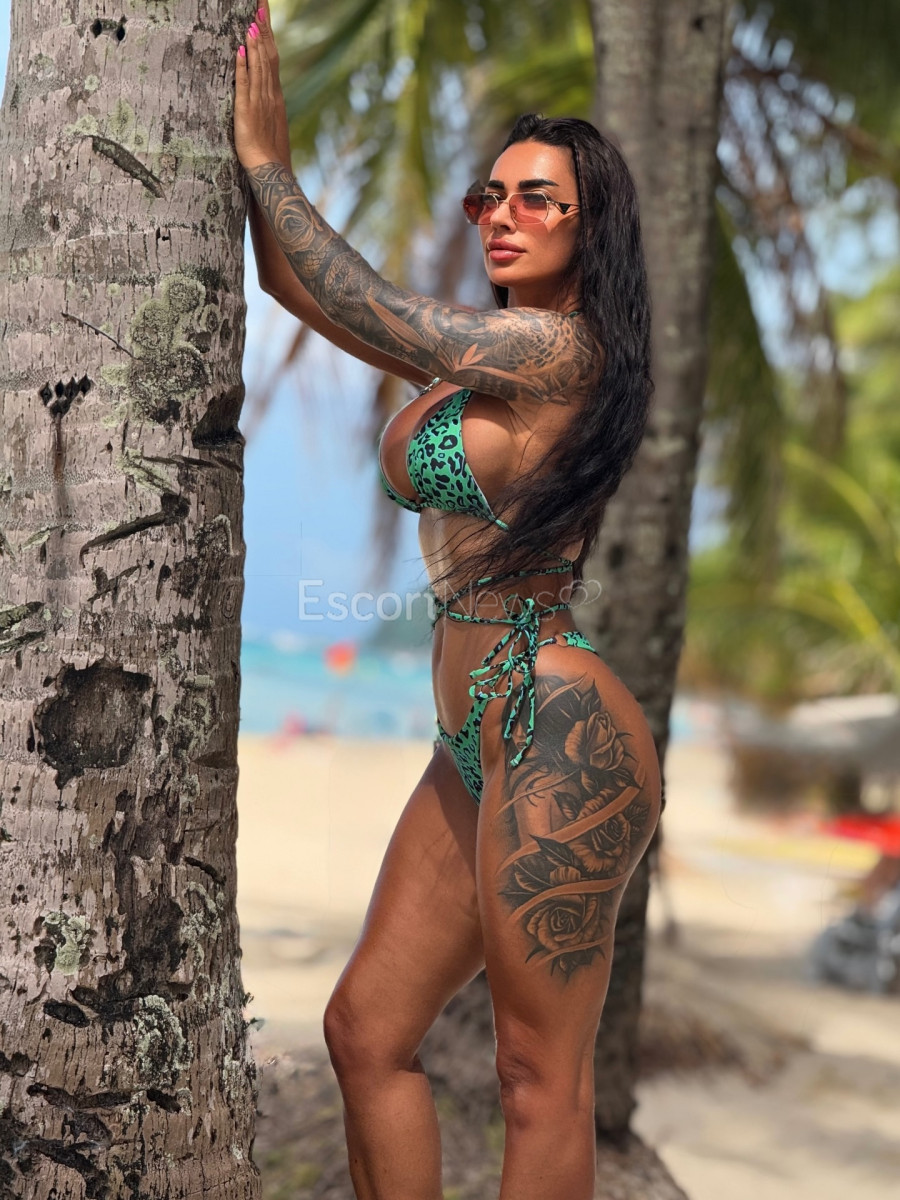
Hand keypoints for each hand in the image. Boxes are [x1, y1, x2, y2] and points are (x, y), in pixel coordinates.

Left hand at [234, 3, 291, 170]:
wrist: (271, 170)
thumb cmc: (268, 150)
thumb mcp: (268, 122)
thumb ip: (264, 103)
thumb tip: (259, 89)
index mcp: (274, 95)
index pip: (271, 58)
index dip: (267, 35)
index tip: (262, 15)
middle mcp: (269, 94)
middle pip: (267, 56)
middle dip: (263, 30)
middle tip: (259, 7)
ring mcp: (260, 102)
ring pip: (258, 67)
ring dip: (255, 43)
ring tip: (251, 22)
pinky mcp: (247, 111)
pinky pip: (245, 85)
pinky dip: (243, 67)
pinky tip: (240, 50)